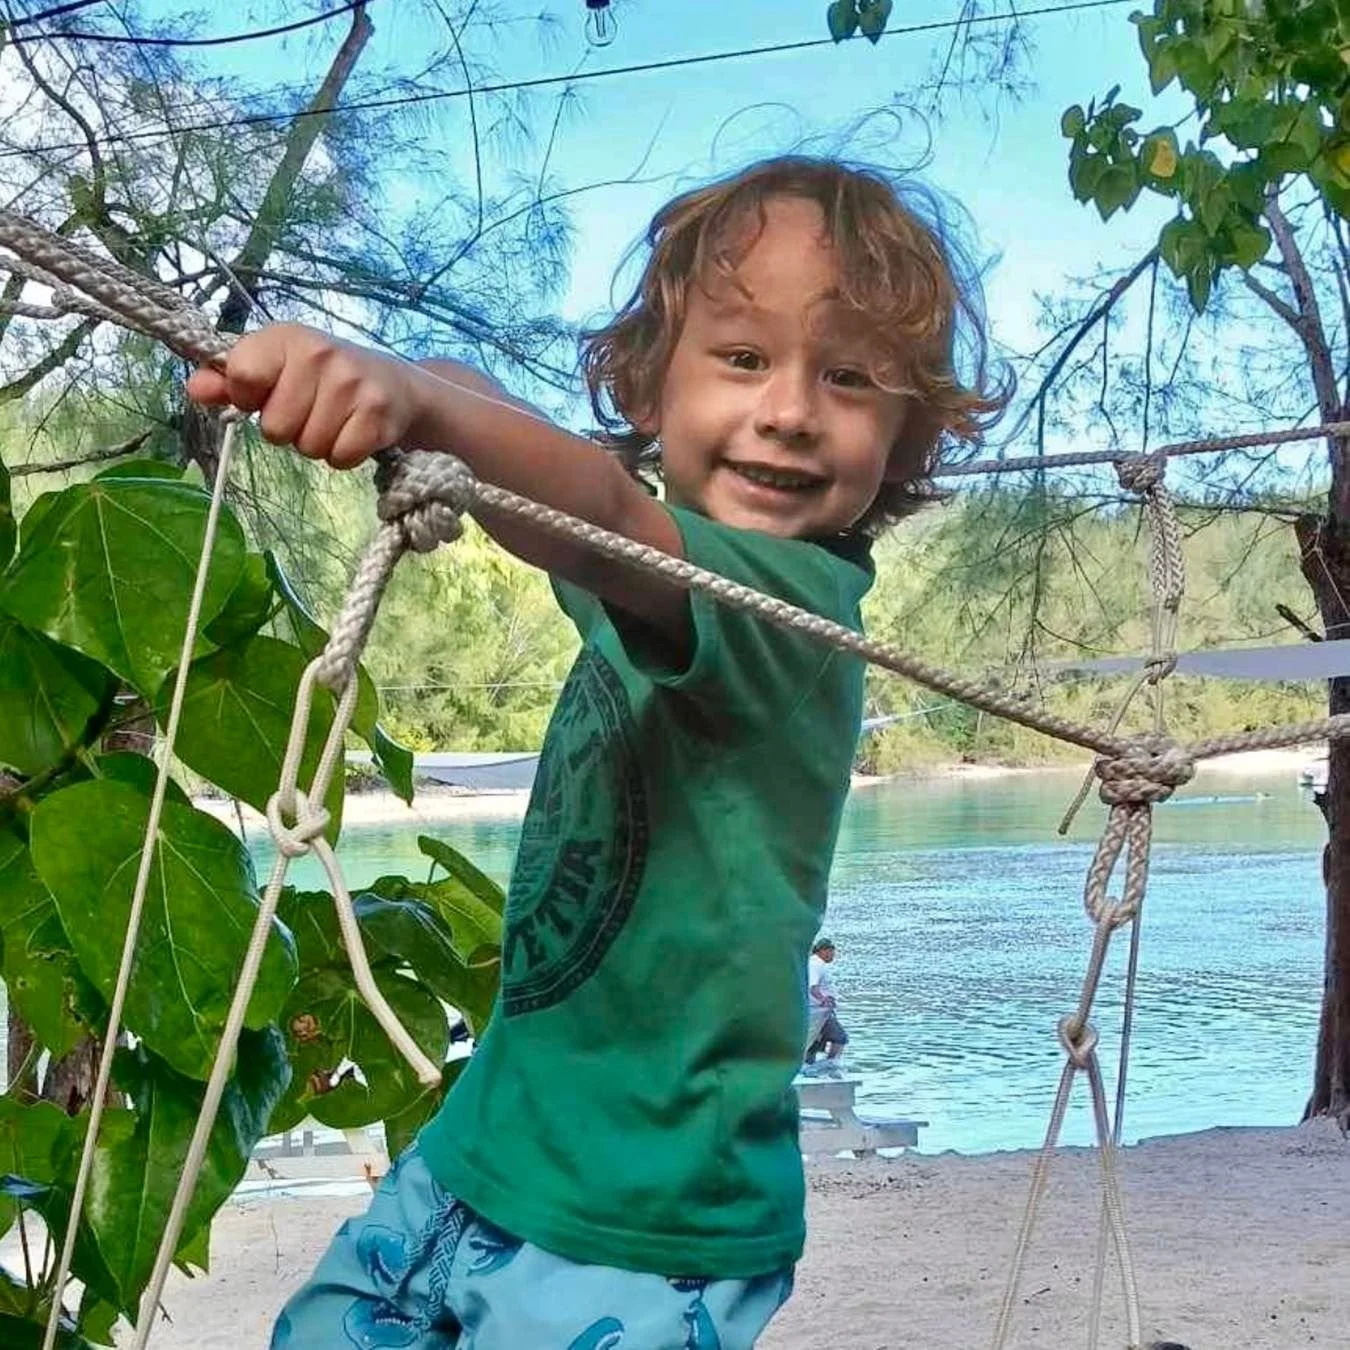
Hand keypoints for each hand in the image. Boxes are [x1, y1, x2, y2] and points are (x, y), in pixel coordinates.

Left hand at [186, 324, 420, 468]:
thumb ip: (231, 379)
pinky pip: (339, 458)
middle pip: (274, 427)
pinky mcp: (377, 414)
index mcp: (286, 337)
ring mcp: (351, 384)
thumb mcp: (277, 368)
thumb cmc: (324, 378)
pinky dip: (344, 455)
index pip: (242, 375)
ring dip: (317, 444)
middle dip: (288, 430)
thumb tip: (194, 389)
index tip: (267, 394)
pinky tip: (353, 432)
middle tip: (309, 412)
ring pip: (307, 447)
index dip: (248, 398)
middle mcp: (319, 353)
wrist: (396, 385)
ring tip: (333, 421)